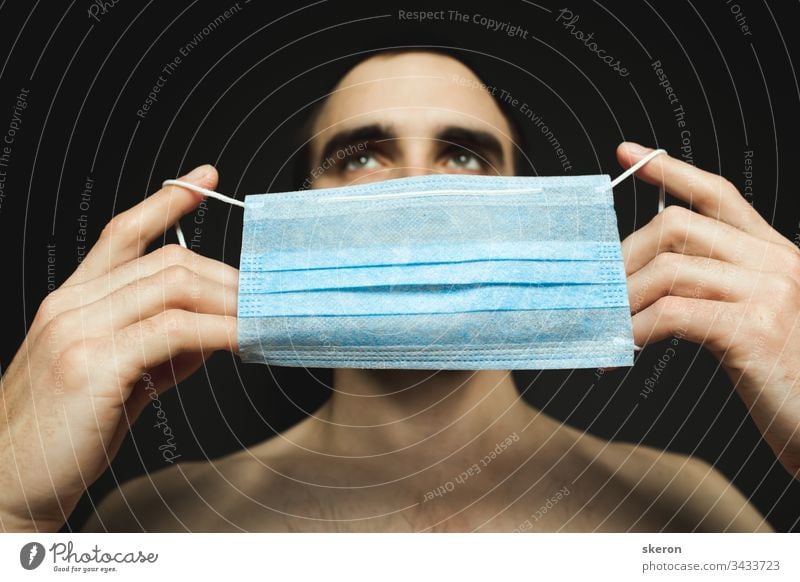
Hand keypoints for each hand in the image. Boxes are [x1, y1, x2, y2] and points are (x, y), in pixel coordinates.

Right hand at [0, 165, 237, 530]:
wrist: (8, 484)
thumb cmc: (63, 432)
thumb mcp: (116, 377)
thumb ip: (162, 348)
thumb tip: (216, 330)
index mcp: (73, 300)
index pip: (124, 232)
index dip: (168, 202)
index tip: (205, 180)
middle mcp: (71, 303)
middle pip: (168, 260)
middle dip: (227, 278)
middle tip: (266, 299)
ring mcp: (77, 328)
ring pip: (174, 285)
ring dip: (230, 302)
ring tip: (264, 318)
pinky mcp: (91, 361)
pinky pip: (174, 329)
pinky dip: (219, 331)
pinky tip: (244, 340)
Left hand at [620, 142, 799, 478]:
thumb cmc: (787, 381)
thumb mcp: (754, 320)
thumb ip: (714, 290)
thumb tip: (645, 282)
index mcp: (773, 253)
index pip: (717, 192)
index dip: (668, 169)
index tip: (626, 153)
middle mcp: (776, 261)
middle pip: (676, 226)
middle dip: (626, 259)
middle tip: (602, 295)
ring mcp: (770, 292)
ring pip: (668, 268)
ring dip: (624, 300)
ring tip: (608, 327)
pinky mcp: (756, 329)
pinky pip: (673, 313)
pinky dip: (637, 330)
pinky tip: (624, 350)